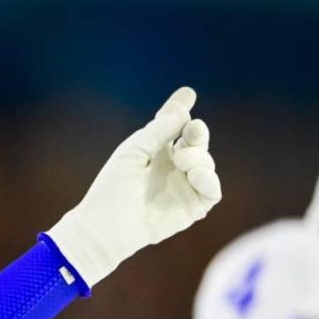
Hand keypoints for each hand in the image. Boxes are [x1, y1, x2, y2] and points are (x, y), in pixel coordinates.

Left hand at [46, 87, 220, 286]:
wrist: (107, 225)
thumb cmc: (113, 188)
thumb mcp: (133, 151)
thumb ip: (157, 131)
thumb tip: (183, 114)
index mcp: (153, 151)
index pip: (171, 126)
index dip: (179, 110)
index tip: (187, 93)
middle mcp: (171, 166)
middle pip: (195, 141)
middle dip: (197, 132)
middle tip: (191, 129)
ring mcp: (183, 186)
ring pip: (206, 163)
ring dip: (198, 157)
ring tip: (182, 161)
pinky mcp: (191, 207)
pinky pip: (212, 190)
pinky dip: (209, 180)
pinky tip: (196, 175)